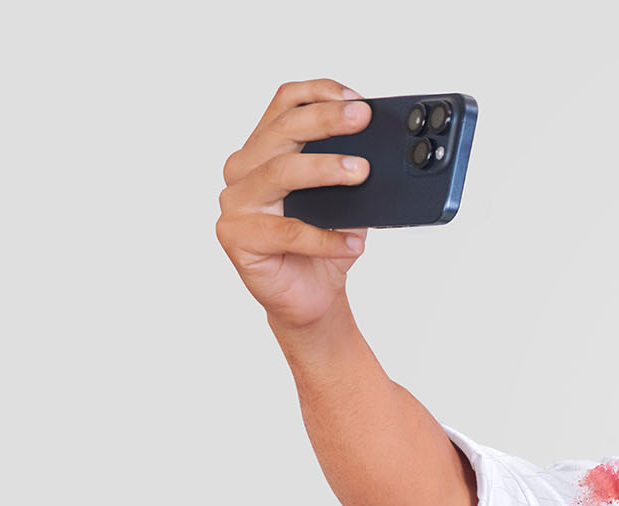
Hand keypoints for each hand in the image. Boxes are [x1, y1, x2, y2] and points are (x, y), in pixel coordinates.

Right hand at [216, 79, 372, 330]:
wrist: (310, 298)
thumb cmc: (323, 246)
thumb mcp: (345, 202)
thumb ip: (350, 174)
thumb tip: (382, 155)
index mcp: (264, 150)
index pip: (284, 104)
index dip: (317, 93)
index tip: (355, 97)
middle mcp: (243, 170)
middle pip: (282, 132)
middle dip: (326, 121)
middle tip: (363, 119)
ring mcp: (236, 202)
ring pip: (280, 172)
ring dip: (324, 168)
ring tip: (361, 172)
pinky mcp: (236, 236)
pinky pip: (286, 231)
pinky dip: (325, 237)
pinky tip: (354, 242)